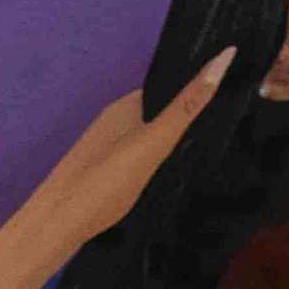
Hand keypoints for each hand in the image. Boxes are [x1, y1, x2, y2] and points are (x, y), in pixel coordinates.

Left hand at [0, 55, 239, 288]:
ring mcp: (102, 147)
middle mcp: (113, 119)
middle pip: (160, 110)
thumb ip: (188, 108)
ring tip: (208, 153)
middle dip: (189, 115)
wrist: (49, 231)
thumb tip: (225, 56)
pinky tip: (169, 178)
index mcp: (126, 106)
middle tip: (232, 127)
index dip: (201, 89)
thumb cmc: (102, 184)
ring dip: (172, 141)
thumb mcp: (152, 146)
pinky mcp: (98, 171)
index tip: (239, 96)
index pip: (172, 86)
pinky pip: (136, 155)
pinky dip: (156, 160)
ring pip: (147, 135)